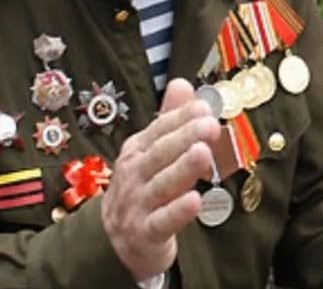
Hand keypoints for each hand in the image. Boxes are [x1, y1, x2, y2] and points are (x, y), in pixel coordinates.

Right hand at [101, 78, 220, 280]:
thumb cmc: (142, 187)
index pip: (159, 130)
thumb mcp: (152, 151)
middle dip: (184, 138)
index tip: (204, 108)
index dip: (180, 118)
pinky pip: (162, 222)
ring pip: (161, 185)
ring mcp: (137, 205)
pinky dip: (177, 212)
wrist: (113, 240)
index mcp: (137, 151)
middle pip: (160, 154)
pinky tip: (195, 201)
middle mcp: (134, 175)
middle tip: (209, 125)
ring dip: (182, 169)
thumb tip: (183, 83)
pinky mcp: (145, 233)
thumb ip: (169, 118)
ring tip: (203, 154)